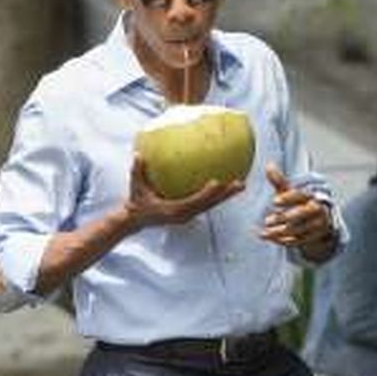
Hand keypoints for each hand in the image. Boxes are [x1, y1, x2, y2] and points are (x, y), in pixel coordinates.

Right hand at [124, 154, 244, 228]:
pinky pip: (206, 203)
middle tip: (241, 184)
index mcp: (174, 210)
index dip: (206, 194)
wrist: (136, 221)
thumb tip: (138, 154)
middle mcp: (185, 215)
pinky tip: (227, 184)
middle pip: (209, 205)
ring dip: (227, 196)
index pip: (194, 202)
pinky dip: (217, 195)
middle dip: (225, 195)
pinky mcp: (190, 213)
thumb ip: (137, 171)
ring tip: (241, 184)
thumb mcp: (135, 187)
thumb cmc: (136, 202)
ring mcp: (188, 215)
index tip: (217, 183)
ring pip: (211, 205)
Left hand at [261, 162, 332, 247]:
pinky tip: (270, 238)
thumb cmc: (302, 202)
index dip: (288, 198)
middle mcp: (319, 210)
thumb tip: (268, 165)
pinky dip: (283, 240)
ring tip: (263, 232)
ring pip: (298, 229)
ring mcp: (319, 225)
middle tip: (266, 220)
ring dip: (279, 232)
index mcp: (313, 195)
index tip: (273, 201)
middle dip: (283, 218)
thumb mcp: (292, 192)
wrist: (321, 220)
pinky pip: (298, 240)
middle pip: (302, 214)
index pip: (301, 195)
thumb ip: (280, 181)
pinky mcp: (315, 237)